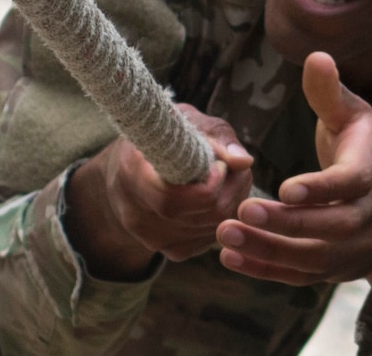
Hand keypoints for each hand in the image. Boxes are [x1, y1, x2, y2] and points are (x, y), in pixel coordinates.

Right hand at [64, 104, 252, 280]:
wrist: (127, 173)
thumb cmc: (162, 138)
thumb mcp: (184, 121)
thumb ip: (215, 137)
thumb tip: (244, 161)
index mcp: (132, 173)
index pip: (175, 197)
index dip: (210, 181)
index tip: (220, 163)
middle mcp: (137, 213)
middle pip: (204, 212)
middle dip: (231, 188)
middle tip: (234, 168)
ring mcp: (153, 238)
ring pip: (213, 226)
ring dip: (232, 200)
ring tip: (228, 178)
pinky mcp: (173, 250)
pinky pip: (212, 237)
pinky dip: (224, 217)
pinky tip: (218, 197)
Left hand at [215, 51, 371, 283]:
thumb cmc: (370, 153)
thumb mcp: (358, 118)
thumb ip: (331, 93)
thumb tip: (316, 56)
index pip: (351, 183)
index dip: (321, 187)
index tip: (285, 187)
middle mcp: (368, 214)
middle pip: (331, 226)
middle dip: (287, 223)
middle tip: (242, 211)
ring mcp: (353, 247)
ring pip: (313, 256)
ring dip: (268, 249)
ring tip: (225, 234)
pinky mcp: (335, 268)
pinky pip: (301, 275)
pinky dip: (266, 270)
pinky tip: (230, 257)